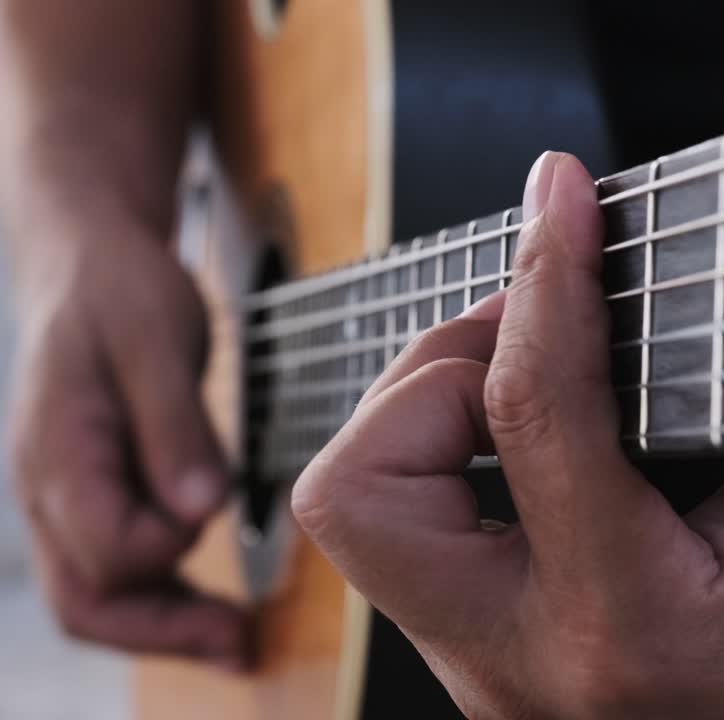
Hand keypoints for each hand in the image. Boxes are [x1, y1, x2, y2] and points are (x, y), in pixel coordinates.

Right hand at [8, 220, 248, 668]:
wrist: (88, 262)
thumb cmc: (123, 292)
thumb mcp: (157, 341)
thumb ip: (176, 428)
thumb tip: (201, 510)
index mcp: (61, 450)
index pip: (107, 545)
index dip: (168, 545)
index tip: (216, 509)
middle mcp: (48, 488)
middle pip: (87, 598)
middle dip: (163, 633)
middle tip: (239, 645)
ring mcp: (64, 498)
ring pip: (95, 597)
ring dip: (162, 628)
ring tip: (233, 642)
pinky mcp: (92, 496)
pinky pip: (113, 570)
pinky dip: (159, 597)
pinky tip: (209, 607)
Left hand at [294, 153, 723, 717]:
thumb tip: (705, 276)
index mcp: (644, 632)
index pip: (533, 418)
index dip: (546, 279)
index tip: (564, 202)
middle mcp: (540, 678)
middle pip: (364, 500)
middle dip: (425, 379)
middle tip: (527, 329)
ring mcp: (512, 689)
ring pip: (375, 529)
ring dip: (431, 419)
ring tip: (539, 368)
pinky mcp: (513, 676)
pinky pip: (429, 551)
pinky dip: (460, 466)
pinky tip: (550, 434)